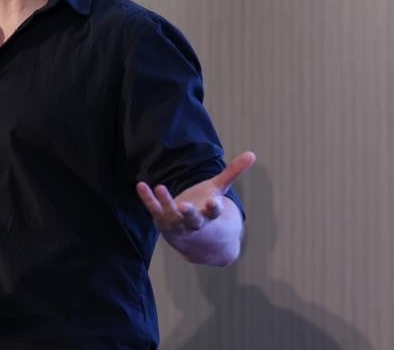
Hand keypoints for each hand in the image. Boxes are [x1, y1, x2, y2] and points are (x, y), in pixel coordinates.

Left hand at [135, 151, 255, 237]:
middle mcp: (194, 222)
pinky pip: (154, 210)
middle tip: (184, 207)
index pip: (214, 212)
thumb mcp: (218, 190)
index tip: (213, 203)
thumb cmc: (206, 209)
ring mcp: (177, 223)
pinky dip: (147, 198)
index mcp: (210, 215)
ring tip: (161, 187)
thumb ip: (232, 173)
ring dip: (166, 203)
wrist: (193, 239)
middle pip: (194, 220)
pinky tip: (140, 185)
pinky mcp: (162, 220)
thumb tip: (252, 154)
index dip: (213, 207)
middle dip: (190, 214)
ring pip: (172, 216)